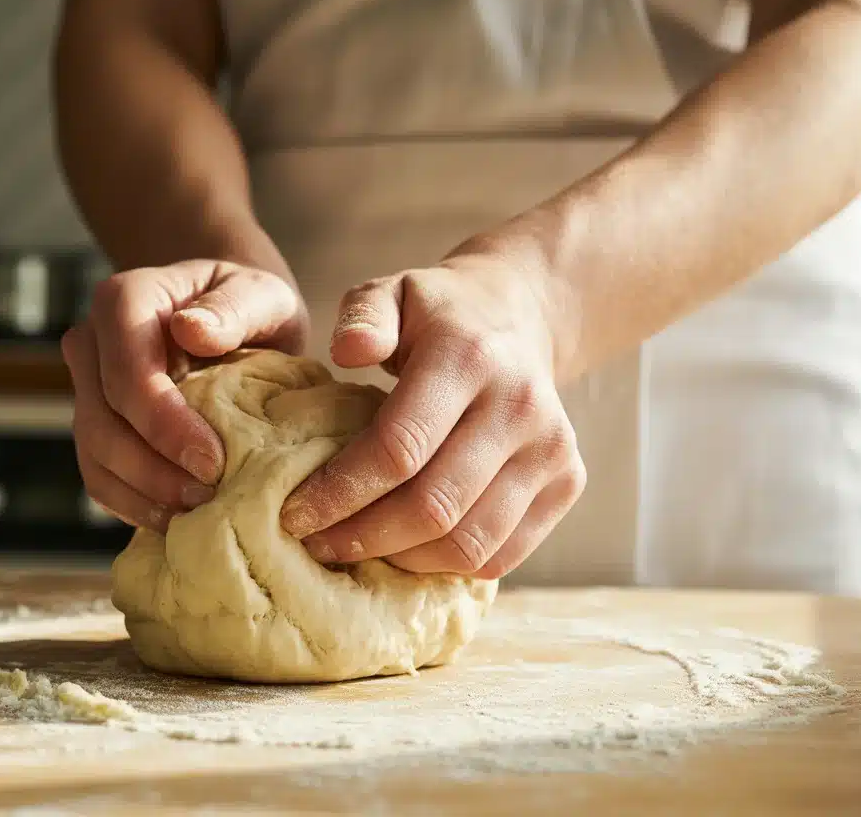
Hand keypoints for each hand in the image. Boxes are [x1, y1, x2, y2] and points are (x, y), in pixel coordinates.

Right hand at [63, 259, 306, 532]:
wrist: (230, 319)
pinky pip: (100, 478)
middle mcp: (90, 344)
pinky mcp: (96, 429)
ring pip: (95, 457)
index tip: (213, 461)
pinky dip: (136, 505)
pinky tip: (178, 518)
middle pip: (102, 423)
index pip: (127, 372)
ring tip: (198, 514)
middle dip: (154, 471)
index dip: (163, 425)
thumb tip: (192, 331)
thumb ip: (235, 308)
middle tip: (209, 498)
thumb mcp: (260, 295)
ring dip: (144, 496)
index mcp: (123, 302)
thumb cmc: (248, 305)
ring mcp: (86, 390)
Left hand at [279, 251, 584, 578]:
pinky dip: (445, 567)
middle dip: (362, 537)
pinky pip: (499, 555)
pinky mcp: (567, 483)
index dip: (339, 493)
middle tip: (315, 544)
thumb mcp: (392, 293)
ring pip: (468, 543)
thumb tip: (347, 351)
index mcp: (468, 356)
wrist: (520, 315)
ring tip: (355, 551)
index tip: (293, 514)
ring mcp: (551, 450)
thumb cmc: (437, 314)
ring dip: (401, 561)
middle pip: (432, 506)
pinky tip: (404, 551)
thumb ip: (362, 315)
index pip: (397, 449)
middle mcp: (519, 405)